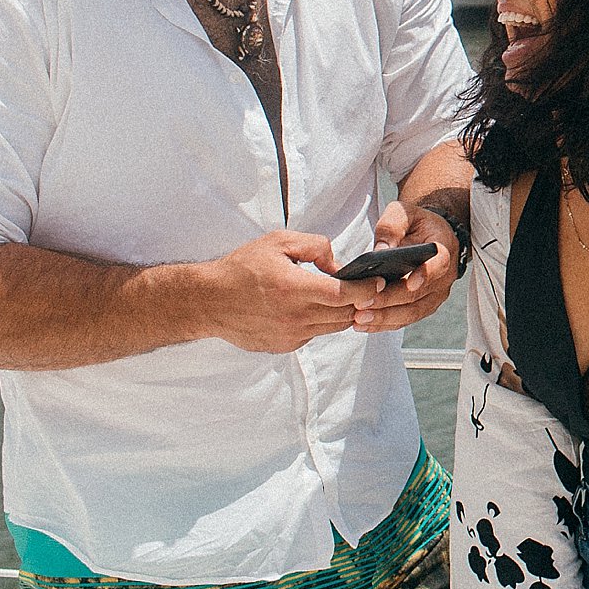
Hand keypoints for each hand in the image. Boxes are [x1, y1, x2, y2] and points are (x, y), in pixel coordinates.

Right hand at [203, 230, 360, 352]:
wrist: (209, 301)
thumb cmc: (241, 268)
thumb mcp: (278, 242)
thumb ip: (315, 247)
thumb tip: (339, 265)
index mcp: (293, 288)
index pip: (344, 295)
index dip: (367, 290)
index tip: (379, 282)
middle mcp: (294, 316)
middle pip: (345, 314)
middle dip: (361, 301)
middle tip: (368, 288)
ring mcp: (289, 335)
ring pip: (333, 327)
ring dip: (343, 313)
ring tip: (342, 296)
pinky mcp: (283, 346)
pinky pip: (314, 334)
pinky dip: (321, 322)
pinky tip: (312, 307)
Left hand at [345, 200, 459, 332]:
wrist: (428, 235)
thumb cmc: (415, 223)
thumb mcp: (403, 213)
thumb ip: (392, 226)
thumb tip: (380, 251)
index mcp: (444, 248)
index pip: (439, 264)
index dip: (425, 275)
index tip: (408, 283)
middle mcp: (444, 277)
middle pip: (419, 295)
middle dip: (390, 301)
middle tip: (363, 304)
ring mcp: (434, 295)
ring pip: (412, 312)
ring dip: (385, 318)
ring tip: (359, 319)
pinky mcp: (422, 306)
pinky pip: (405, 319)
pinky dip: (384, 324)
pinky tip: (363, 324)